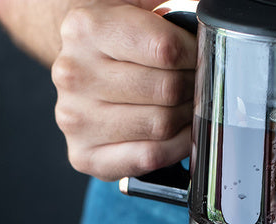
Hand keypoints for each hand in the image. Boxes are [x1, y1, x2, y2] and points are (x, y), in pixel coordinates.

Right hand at [52, 0, 196, 179]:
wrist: (78, 74)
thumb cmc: (113, 43)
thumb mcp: (128, 6)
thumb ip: (156, 5)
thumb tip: (193, 12)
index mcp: (86, 29)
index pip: (165, 49)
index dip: (194, 56)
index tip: (200, 58)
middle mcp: (74, 74)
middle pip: (167, 90)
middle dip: (194, 89)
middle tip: (198, 86)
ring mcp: (77, 118)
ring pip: (162, 125)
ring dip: (187, 119)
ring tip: (188, 107)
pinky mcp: (85, 155)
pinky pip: (151, 156)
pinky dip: (176, 147)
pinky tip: (179, 134)